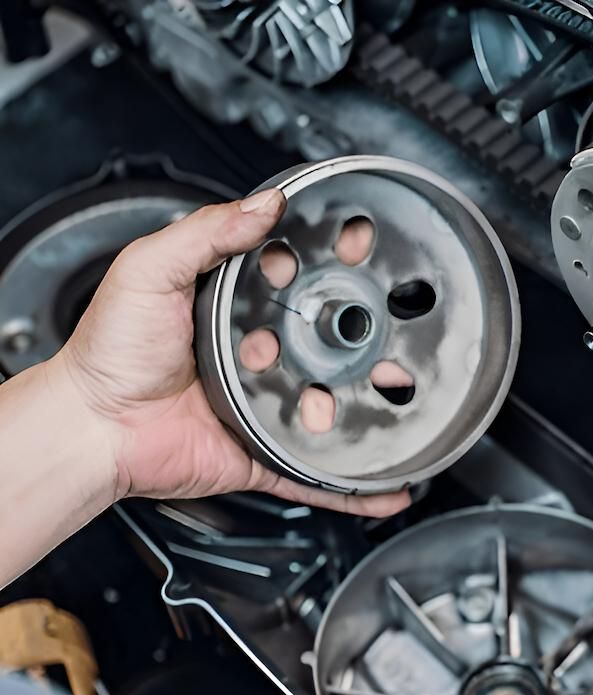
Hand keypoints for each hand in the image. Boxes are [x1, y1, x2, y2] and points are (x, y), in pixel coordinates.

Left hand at [51, 190, 410, 515]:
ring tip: (392, 392)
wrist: (93, 429)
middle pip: (329, 344)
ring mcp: (267, 406)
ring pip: (333, 404)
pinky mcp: (265, 453)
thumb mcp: (149, 270)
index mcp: (237, 310)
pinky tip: (389, 483)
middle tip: (384, 328)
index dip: (334, 265)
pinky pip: (316, 473)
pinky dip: (355, 486)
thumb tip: (263, 204)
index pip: (300, 281)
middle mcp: (260, 356)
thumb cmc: (109, 354)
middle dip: (364, 338)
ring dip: (366, 403)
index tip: (361, 250)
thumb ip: (206, 232)